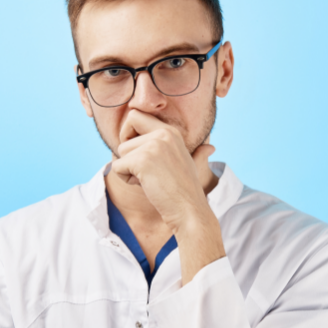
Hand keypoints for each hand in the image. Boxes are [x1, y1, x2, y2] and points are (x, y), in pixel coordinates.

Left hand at [110, 110, 225, 284]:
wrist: (189, 211)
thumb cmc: (185, 191)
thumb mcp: (188, 164)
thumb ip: (189, 151)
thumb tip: (210, 148)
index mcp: (171, 131)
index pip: (134, 116)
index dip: (129, 133)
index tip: (140, 152)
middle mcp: (164, 133)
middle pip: (124, 133)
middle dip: (128, 152)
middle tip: (146, 169)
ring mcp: (154, 145)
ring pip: (120, 151)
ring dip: (129, 169)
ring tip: (151, 179)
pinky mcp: (143, 160)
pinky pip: (118, 167)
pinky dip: (126, 180)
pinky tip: (146, 186)